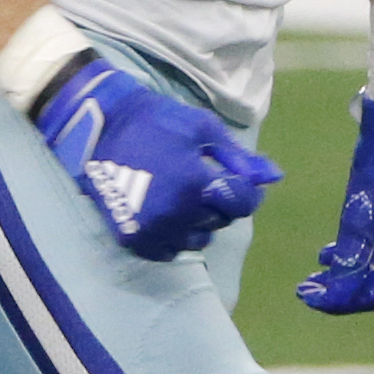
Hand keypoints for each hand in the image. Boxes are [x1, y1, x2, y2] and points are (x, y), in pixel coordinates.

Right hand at [36, 56, 279, 260]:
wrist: (101, 127)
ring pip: (197, 240)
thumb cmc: (157, 121)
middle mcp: (178, 213)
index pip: (243, 203)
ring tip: (182, 196)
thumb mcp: (202, 129)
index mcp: (197, 183)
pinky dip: (173, 236)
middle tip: (200, 181)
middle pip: (221, 220)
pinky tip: (165, 212)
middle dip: (219, 202)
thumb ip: (237, 157)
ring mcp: (154, 230)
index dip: (245, 191)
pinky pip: (169, 251)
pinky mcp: (134, 239)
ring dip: (197, 222)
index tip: (233, 179)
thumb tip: (273, 177)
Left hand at [296, 99, 373, 314]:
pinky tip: (325, 254)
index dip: (339, 301)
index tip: (310, 296)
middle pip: (369, 289)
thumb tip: (337, 289)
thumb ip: (353, 252)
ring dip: (338, 278)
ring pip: (365, 273)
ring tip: (312, 278)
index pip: (372, 295)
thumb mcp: (364, 214)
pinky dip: (345, 258)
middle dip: (336, 294)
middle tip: (304, 290)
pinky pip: (366, 253)